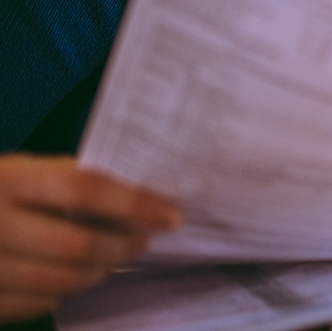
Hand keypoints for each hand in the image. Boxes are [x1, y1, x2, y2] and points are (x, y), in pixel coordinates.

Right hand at [0, 154, 180, 322]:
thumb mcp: (13, 172)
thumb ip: (61, 182)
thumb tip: (136, 197)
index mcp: (3, 179)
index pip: (83, 189)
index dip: (134, 203)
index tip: (170, 214)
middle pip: (77, 245)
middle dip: (122, 246)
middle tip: (141, 241)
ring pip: (62, 281)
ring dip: (98, 271)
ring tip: (109, 258)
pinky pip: (38, 303)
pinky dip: (62, 290)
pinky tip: (66, 275)